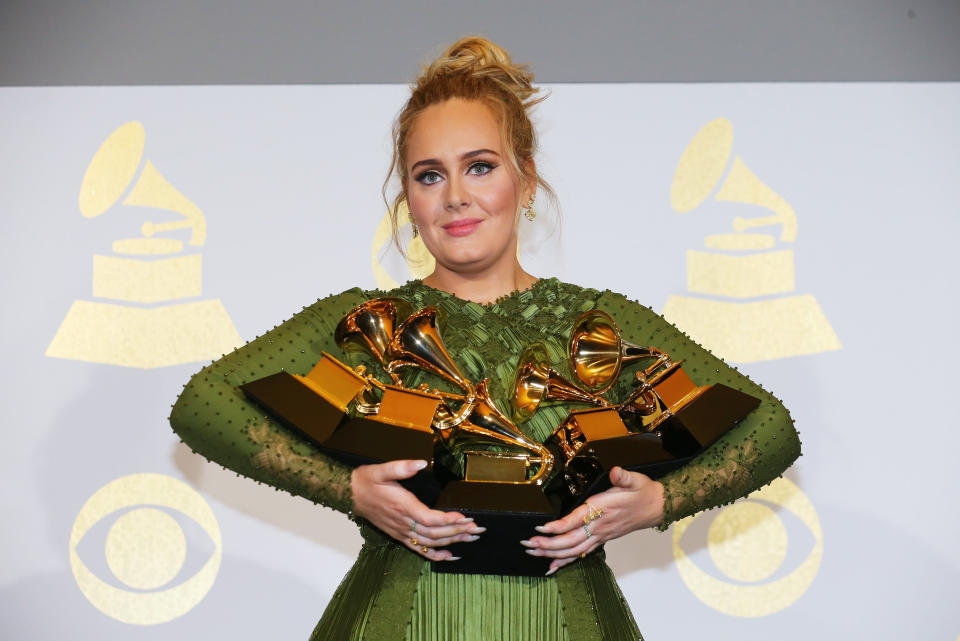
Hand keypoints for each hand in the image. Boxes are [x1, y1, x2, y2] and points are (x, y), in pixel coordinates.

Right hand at [350, 459, 483, 560]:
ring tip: (471, 537)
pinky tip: (450, 556)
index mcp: (402, 506)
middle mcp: (403, 522)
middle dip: (458, 531)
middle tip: (477, 528)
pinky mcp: (399, 536)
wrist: (350, 495)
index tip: (465, 517)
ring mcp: (401, 532)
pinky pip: (419, 550)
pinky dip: (436, 555)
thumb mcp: (381, 469)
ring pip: (430, 543)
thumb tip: (420, 464)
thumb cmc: (367, 482)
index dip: (448, 520)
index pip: (429, 518)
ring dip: (452, 541)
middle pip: (434, 533)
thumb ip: (401, 467)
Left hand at [521, 466, 664, 574]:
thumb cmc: (642, 492)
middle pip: (570, 541)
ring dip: (552, 553)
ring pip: (573, 550)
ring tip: (533, 553)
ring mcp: (601, 535)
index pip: (575, 521)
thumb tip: (617, 471)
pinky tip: (552, 565)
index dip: (557, 526)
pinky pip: (582, 554)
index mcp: (601, 509)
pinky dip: (566, 561)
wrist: (657, 507)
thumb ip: (623, 476)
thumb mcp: (634, 480)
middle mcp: (599, 526)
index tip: (540, 527)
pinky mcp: (602, 539)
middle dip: (548, 544)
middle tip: (528, 544)